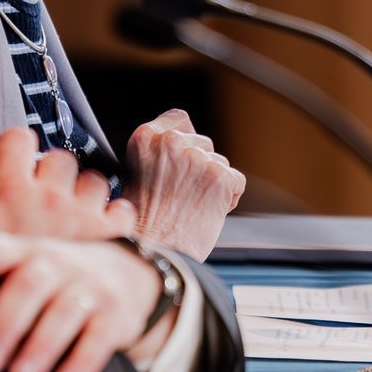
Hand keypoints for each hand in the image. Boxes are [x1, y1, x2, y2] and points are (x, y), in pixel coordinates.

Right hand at [0, 125, 135, 243]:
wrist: (26, 330)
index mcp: (11, 192)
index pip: (18, 139)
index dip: (16, 148)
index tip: (15, 167)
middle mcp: (51, 196)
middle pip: (60, 158)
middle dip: (52, 174)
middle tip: (44, 200)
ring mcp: (84, 214)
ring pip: (94, 180)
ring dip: (84, 195)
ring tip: (72, 218)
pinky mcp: (111, 235)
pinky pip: (121, 207)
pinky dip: (113, 217)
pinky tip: (97, 231)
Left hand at [0, 228, 161, 371]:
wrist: (125, 275)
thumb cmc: (48, 281)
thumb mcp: (18, 266)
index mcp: (20, 252)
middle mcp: (54, 262)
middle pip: (27, 284)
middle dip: (3, 323)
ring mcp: (88, 286)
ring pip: (64, 312)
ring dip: (39, 347)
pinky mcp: (115, 315)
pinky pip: (99, 338)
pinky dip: (81, 364)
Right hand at [124, 107, 244, 258]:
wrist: (153, 252)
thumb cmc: (142, 224)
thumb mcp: (135, 175)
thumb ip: (157, 154)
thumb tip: (184, 146)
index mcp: (146, 138)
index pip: (179, 119)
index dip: (185, 139)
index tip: (183, 156)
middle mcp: (172, 142)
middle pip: (203, 143)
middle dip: (199, 166)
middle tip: (182, 194)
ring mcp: (198, 159)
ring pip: (220, 163)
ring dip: (213, 183)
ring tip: (192, 206)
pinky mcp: (220, 178)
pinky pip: (236, 180)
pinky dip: (228, 197)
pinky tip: (208, 212)